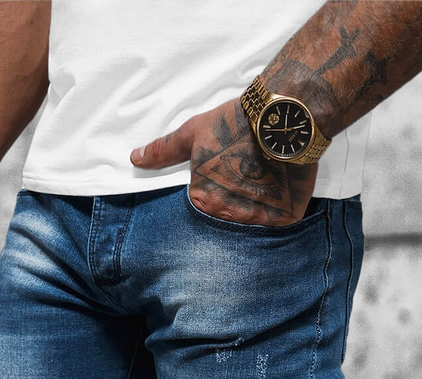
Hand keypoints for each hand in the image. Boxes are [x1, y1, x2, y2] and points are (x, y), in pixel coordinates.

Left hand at [130, 97, 317, 226]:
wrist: (283, 114)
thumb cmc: (236, 122)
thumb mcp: (193, 133)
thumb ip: (163, 152)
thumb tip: (136, 158)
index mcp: (203, 201)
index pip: (203, 209)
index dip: (214, 191)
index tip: (224, 174)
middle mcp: (229, 216)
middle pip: (228, 218)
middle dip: (234, 201)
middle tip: (245, 175)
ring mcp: (259, 219)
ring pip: (253, 222)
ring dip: (256, 206)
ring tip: (262, 178)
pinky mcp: (285, 217)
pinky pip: (278, 222)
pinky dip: (279, 208)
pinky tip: (279, 186)